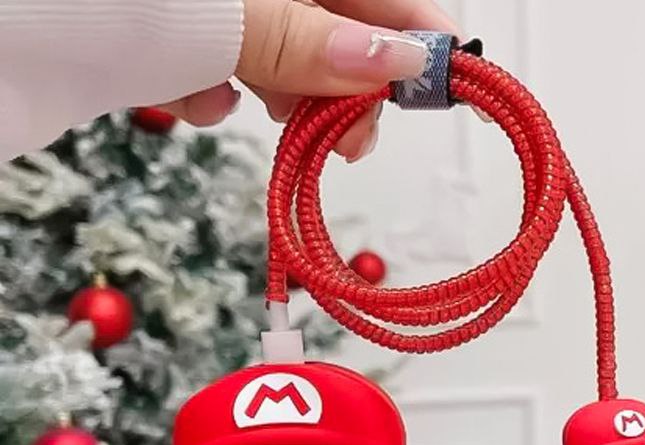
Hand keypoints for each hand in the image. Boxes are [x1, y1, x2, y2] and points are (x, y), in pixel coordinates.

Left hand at [161, 0, 459, 161]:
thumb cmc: (108, 5)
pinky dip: (213, 92)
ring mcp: (220, 11)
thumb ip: (308, 43)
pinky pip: (220, 68)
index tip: (445, 84)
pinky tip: (191, 92)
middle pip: (333, 30)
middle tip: (346, 141)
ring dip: (271, 95)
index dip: (418, 32)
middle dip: (338, 87)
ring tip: (250, 105)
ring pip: (277, 57)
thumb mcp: (229, 18)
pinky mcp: (176, 35)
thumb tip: (397, 62)